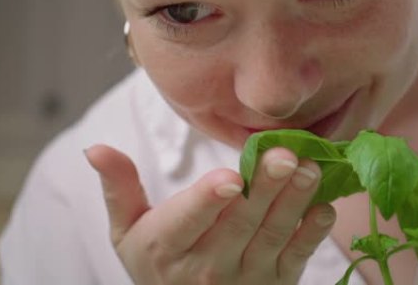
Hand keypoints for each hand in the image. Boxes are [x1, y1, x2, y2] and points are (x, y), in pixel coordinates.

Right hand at [85, 145, 335, 284]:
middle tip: (283, 156)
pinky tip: (324, 207)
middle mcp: (205, 268)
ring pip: (271, 237)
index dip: (207, 201)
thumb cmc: (157, 261)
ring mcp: (245, 278)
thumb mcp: (127, 230)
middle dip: (263, 189)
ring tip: (308, 170)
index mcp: (165, 248)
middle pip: (237, 224)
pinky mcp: (276, 283)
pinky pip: (297, 258)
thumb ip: (119, 188)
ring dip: (293, 203)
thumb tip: (94, 147)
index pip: (186, 222)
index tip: (229, 177)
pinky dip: (312, 234)